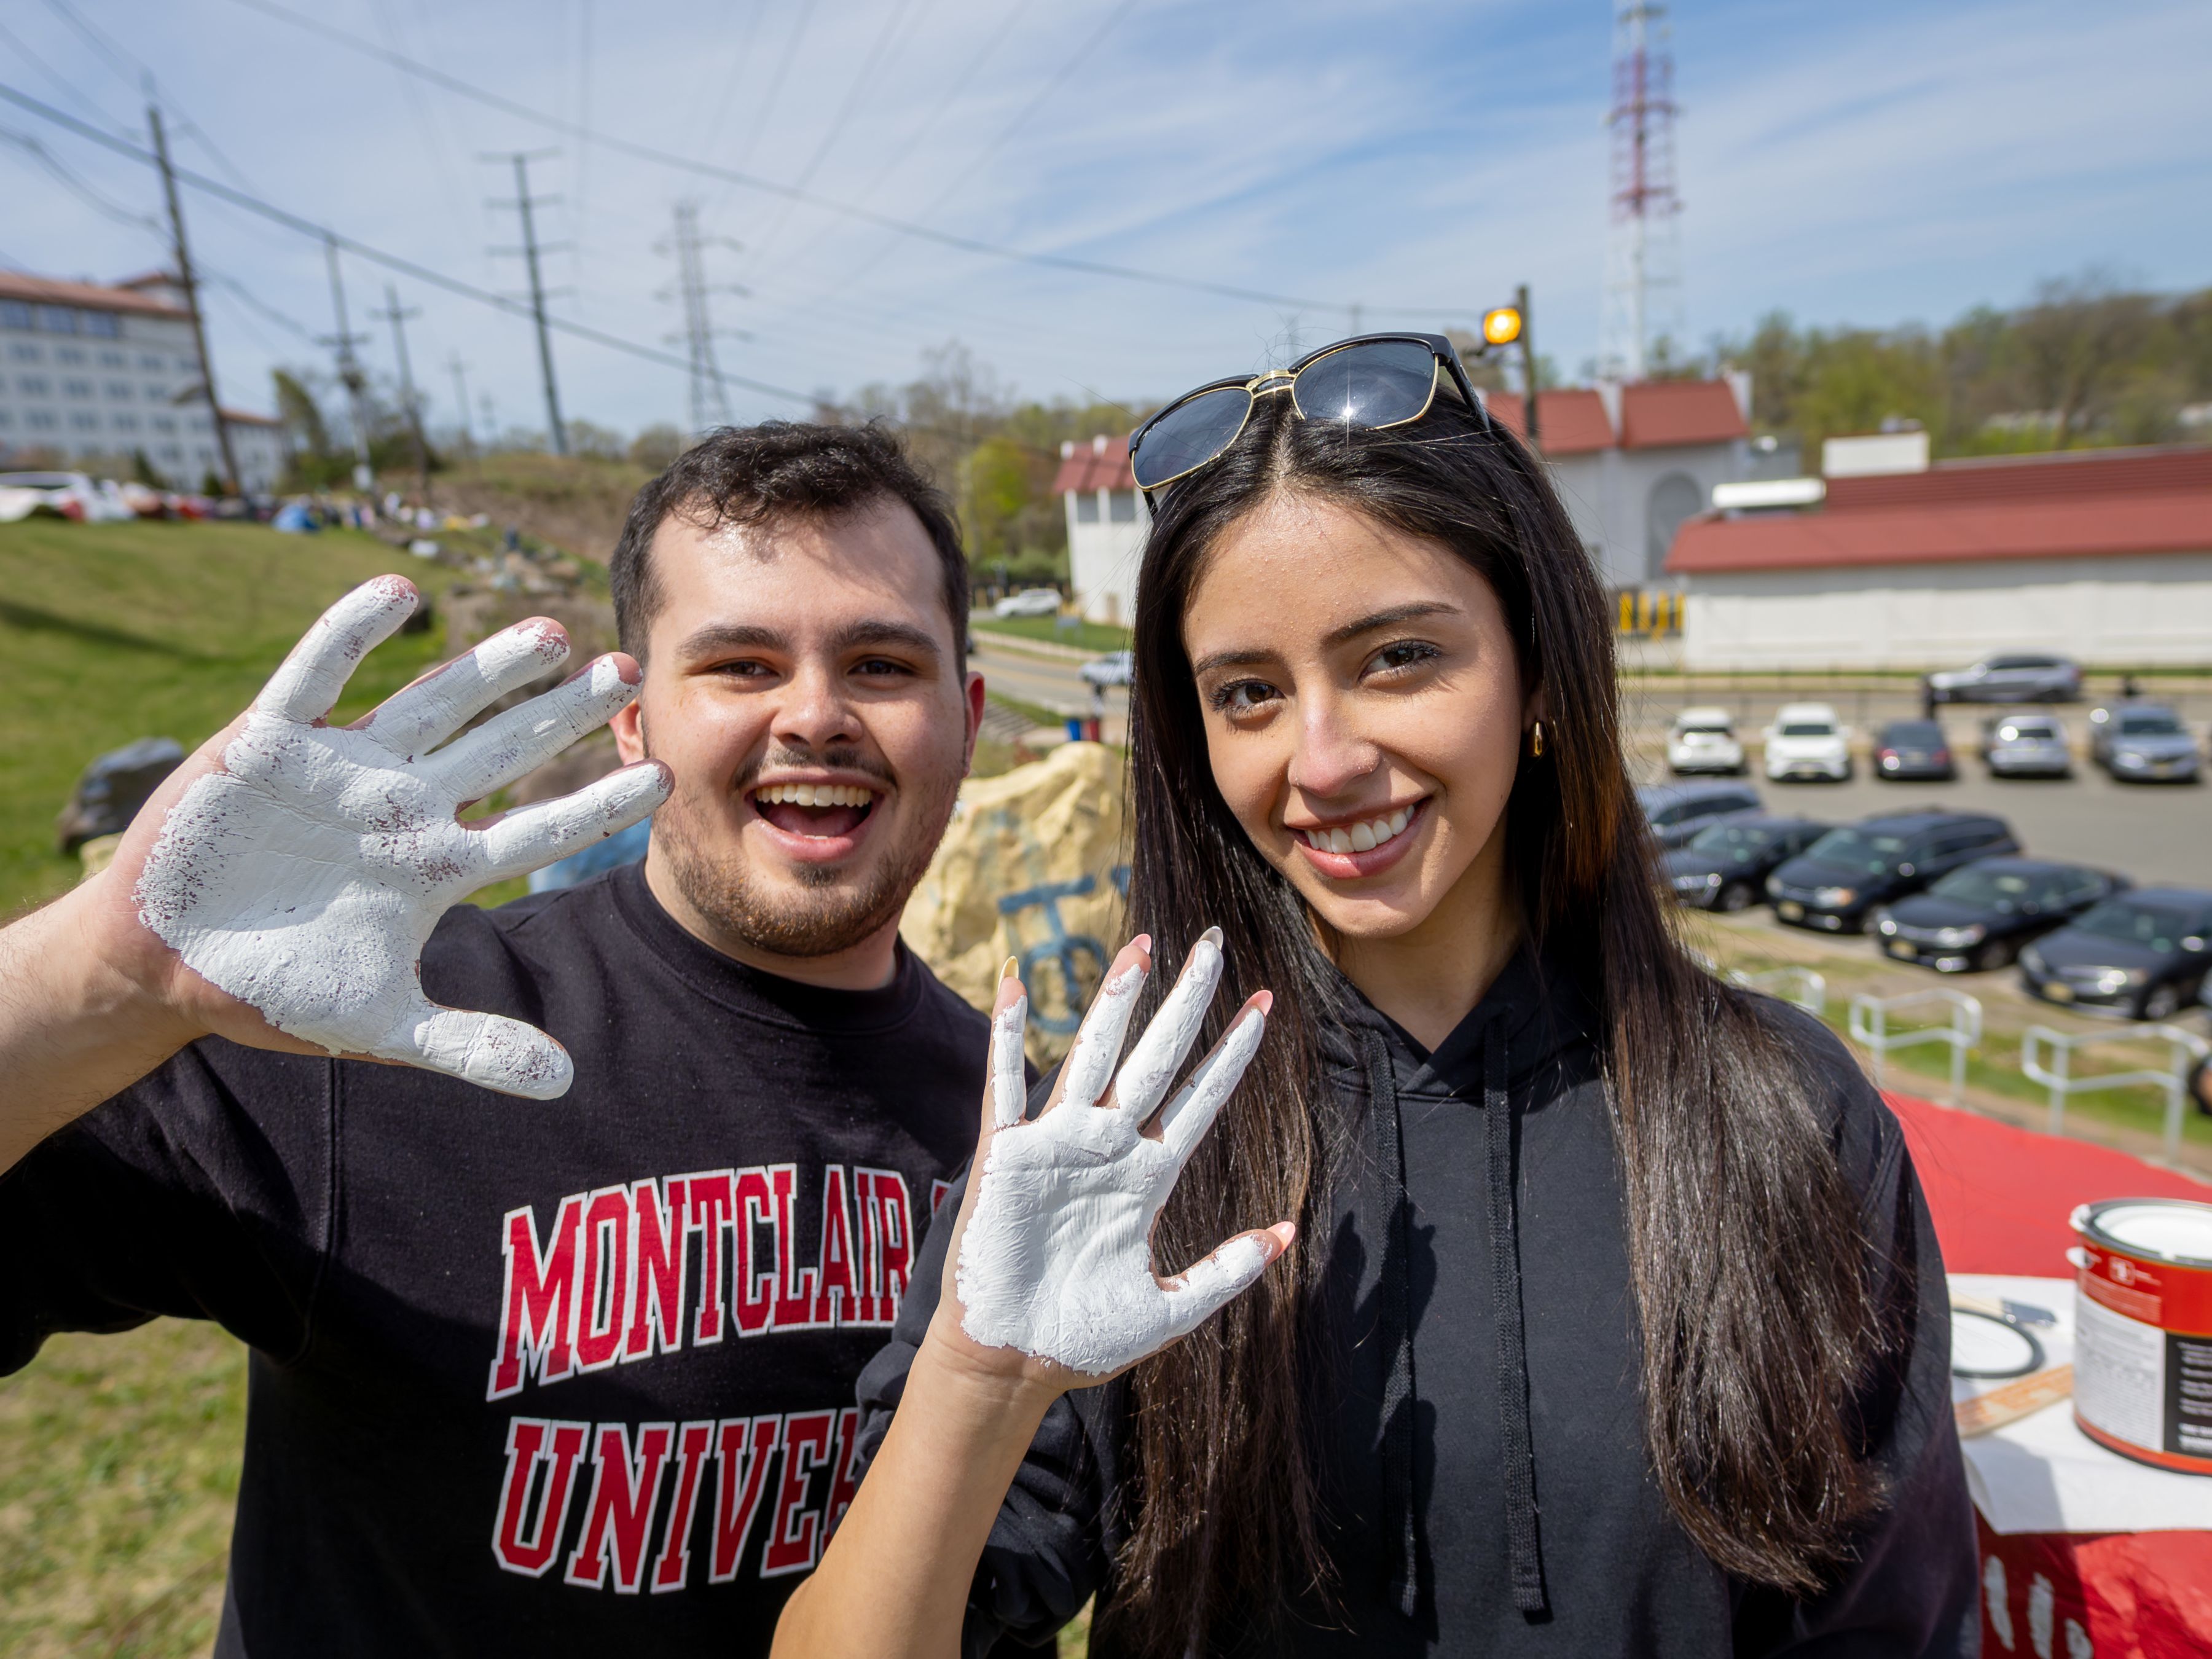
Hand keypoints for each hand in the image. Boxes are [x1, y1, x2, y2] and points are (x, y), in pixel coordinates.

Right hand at [107, 576, 667, 1097]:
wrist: (162, 967)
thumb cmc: (273, 991)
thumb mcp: (380, 1026)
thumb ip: (471, 1047)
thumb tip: (565, 1082)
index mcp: (435, 864)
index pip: (538, 826)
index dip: (598, 803)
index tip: (665, 777)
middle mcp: (403, 805)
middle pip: (502, 749)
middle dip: (563, 711)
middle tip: (627, 671)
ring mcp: (343, 768)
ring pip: (432, 703)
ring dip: (488, 668)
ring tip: (549, 633)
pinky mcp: (269, 741)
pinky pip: (318, 675)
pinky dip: (353, 634)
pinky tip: (401, 595)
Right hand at [939, 931, 1292, 1384]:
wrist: (1012, 1366)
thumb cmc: (1083, 1341)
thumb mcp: (1172, 1308)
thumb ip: (1227, 1270)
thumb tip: (1287, 1232)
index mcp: (1149, 1177)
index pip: (1200, 1096)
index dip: (1232, 1050)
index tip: (1266, 1002)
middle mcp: (1109, 1148)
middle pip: (1158, 1057)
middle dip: (1187, 1001)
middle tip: (1212, 943)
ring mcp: (1057, 1145)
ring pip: (1094, 1056)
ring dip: (1115, 1002)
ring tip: (1142, 946)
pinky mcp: (1005, 1156)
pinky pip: (1004, 1085)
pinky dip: (1006, 1034)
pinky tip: (1013, 984)